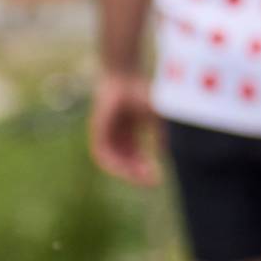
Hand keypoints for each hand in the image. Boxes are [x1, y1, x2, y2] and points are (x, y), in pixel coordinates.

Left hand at [88, 71, 157, 185]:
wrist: (123, 78)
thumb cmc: (140, 92)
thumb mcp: (155, 117)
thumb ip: (160, 134)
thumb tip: (164, 151)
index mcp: (129, 133)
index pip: (136, 158)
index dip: (146, 169)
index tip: (158, 179)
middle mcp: (116, 136)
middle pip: (125, 162)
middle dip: (138, 174)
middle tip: (151, 182)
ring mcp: (105, 134)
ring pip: (113, 161)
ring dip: (126, 172)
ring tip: (140, 177)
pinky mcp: (96, 132)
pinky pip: (101, 155)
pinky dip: (112, 163)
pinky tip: (124, 169)